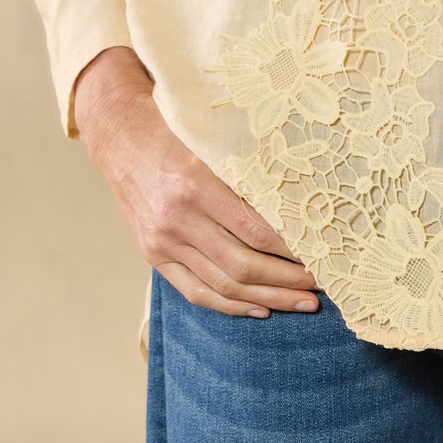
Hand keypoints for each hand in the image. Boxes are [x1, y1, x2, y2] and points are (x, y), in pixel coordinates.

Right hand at [73, 47, 322, 318]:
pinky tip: (260, 309)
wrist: (121, 140)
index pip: (254, 230)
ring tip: (301, 303)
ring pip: (222, 286)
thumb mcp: (213, 144)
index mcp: (196, 185)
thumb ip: (246, 176)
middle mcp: (177, 219)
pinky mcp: (154, 257)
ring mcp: (163, 243)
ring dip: (266, 299)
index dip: (290, 250)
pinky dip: (230, 306)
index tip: (321, 255)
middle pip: (241, 265)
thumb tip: (297, 207)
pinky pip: (196, 293)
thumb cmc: (177, 133)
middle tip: (320, 285)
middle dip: (286, 280)